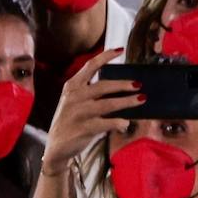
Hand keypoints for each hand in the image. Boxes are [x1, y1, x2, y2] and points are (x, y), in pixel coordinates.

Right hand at [42, 48, 139, 173]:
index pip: (90, 66)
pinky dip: (119, 122)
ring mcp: (78, 113)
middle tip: (139, 85)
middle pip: (103, 85)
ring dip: (127, 101)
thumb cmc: (71, 122)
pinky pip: (107, 123)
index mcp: (72, 86)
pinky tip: (125, 123)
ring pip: (108, 104)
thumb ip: (91, 93)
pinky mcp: (83, 128)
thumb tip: (120, 86)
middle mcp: (75, 97)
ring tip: (141, 100)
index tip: (120, 50)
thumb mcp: (74, 102)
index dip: (106, 56)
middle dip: (123, 84)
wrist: (56, 147)